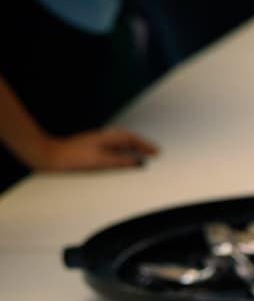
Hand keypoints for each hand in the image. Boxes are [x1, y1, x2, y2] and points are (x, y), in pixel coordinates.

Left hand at [30, 128, 158, 171]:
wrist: (49, 157)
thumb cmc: (72, 159)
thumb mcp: (100, 161)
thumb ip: (121, 161)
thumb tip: (138, 162)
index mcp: (106, 138)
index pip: (131, 138)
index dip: (145, 145)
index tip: (157, 152)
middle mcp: (102, 138)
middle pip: (127, 139)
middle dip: (141, 146)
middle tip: (153, 154)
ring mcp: (95, 143)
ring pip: (119, 144)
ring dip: (132, 149)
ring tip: (142, 158)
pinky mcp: (89, 150)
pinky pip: (112, 150)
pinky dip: (122, 154)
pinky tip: (121, 161)